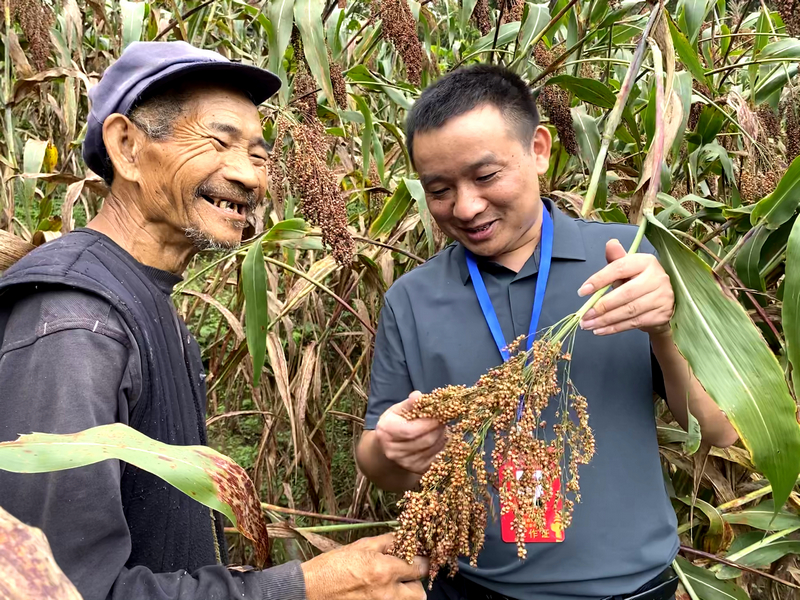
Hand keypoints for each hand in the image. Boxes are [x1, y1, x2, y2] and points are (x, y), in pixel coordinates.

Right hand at [301, 533, 427, 599]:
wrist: (310, 589)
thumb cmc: (332, 565)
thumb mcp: (361, 546)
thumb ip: (387, 542)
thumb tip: (406, 537)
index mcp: (384, 571)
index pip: (419, 568)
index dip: (420, 560)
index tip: (417, 557)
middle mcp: (386, 594)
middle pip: (419, 594)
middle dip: (414, 583)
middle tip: (404, 574)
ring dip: (404, 594)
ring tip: (391, 584)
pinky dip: (390, 599)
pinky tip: (378, 591)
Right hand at [375, 391, 445, 474]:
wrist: (387, 449)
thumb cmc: (394, 424)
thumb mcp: (397, 410)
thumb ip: (409, 404)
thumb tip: (418, 395)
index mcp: (386, 432)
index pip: (412, 430)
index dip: (429, 422)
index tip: (440, 413)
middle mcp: (394, 451)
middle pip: (426, 440)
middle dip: (439, 428)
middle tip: (444, 418)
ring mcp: (406, 463)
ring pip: (434, 448)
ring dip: (442, 436)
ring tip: (440, 427)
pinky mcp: (418, 469)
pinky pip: (437, 457)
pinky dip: (442, 445)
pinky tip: (439, 437)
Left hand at [578, 239, 673, 335]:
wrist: (663, 303)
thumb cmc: (639, 282)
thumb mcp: (627, 269)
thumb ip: (616, 259)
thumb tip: (610, 244)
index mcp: (647, 261)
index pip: (620, 268)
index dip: (600, 279)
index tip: (582, 291)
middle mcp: (658, 277)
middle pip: (625, 293)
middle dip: (601, 306)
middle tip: (584, 315)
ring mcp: (662, 297)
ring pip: (629, 311)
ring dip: (605, 320)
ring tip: (588, 324)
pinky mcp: (661, 315)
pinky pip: (634, 323)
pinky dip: (614, 328)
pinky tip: (600, 330)